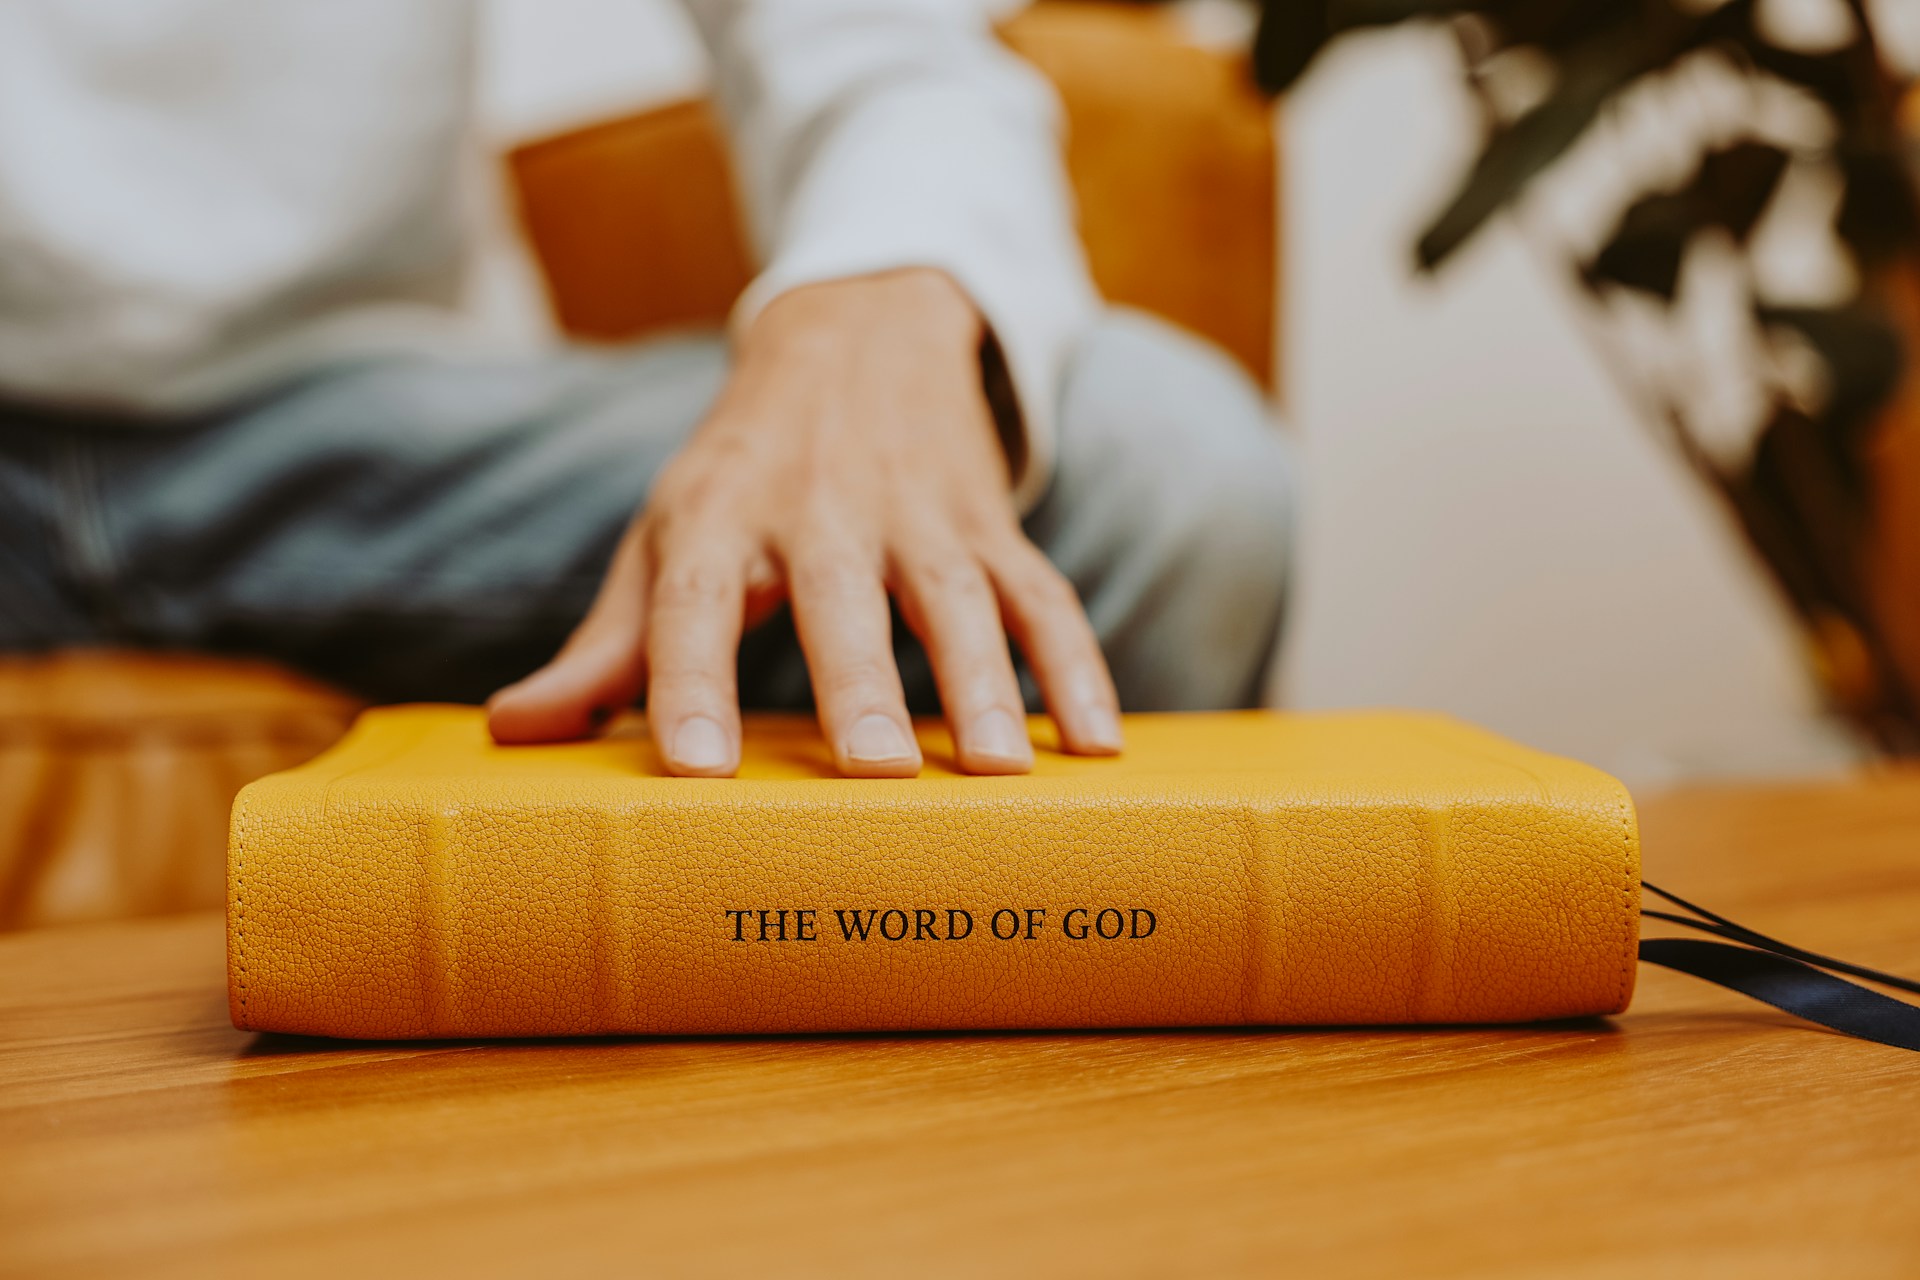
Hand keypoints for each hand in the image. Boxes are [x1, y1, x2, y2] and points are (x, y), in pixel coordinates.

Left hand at [486, 268, 1122, 776]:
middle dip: (863, 679)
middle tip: (879, 769)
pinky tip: (1098, 742)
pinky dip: (1078, 665)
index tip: (695, 768)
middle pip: (841, 594)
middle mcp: (821, 503)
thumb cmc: (743, 468)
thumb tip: (516, 735)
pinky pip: (1043, 594)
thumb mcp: (667, 535)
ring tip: (1000, 769)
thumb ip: (608, 643)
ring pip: (959, 593)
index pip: (695, 600)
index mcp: (720, 512)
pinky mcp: (989, 520)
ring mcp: (918, 509)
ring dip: (986, 679)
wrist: (857, 331)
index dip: (690, 681)